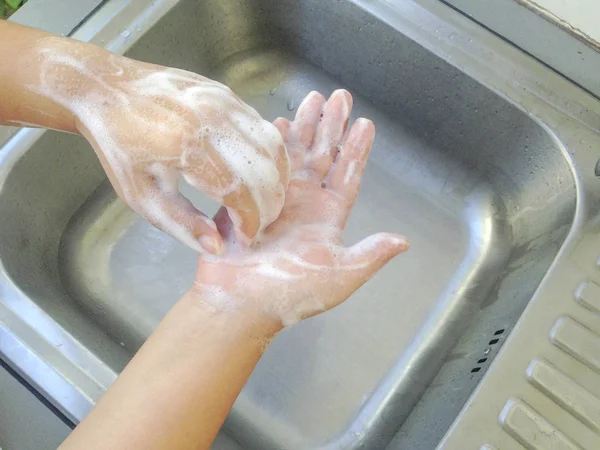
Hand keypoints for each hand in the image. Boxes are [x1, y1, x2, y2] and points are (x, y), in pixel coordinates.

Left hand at [33, 37, 288, 253]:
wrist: (105, 88)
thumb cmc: (118, 147)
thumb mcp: (141, 195)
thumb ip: (182, 223)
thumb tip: (219, 247)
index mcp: (187, 148)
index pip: (240, 192)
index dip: (250, 222)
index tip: (244, 238)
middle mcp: (213, 120)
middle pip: (265, 171)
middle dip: (268, 206)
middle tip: (255, 224)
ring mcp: (224, 102)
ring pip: (272, 148)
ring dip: (275, 181)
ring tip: (259, 202)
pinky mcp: (228, 95)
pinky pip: (263, 130)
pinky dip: (268, 158)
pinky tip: (255, 175)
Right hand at [191, 90, 408, 328]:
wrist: (239, 304)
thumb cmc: (290, 294)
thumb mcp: (339, 276)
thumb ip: (369, 255)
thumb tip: (402, 241)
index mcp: (328, 217)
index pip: (347, 175)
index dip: (357, 150)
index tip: (365, 123)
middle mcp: (305, 203)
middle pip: (323, 155)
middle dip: (332, 126)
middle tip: (339, 97)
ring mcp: (277, 198)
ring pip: (294, 154)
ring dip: (304, 126)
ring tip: (311, 100)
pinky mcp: (250, 198)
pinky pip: (263, 164)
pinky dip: (270, 143)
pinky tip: (275, 122)